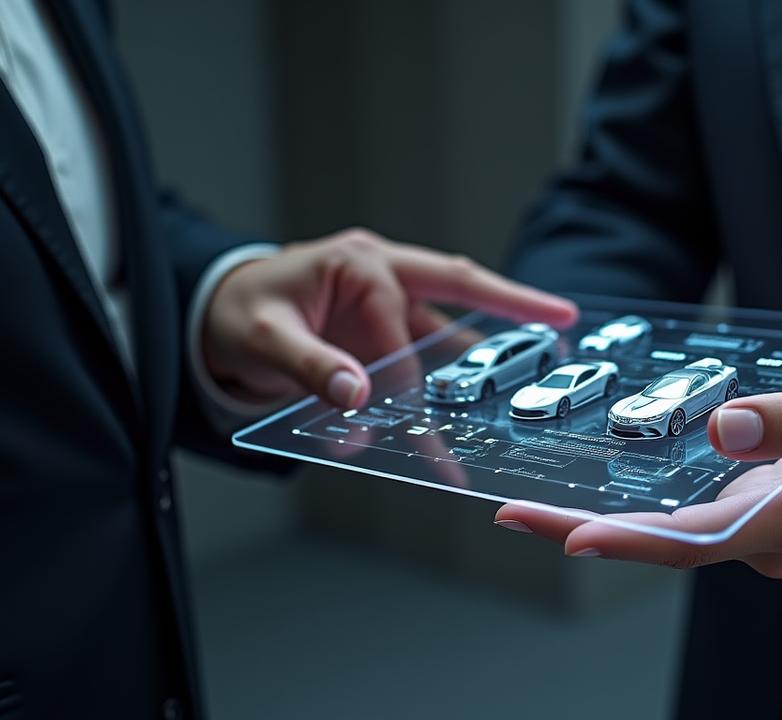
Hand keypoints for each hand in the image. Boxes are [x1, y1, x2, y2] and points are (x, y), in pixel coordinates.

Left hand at [202, 228, 577, 407]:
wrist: (218, 309)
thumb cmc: (235, 312)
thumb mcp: (260, 337)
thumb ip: (308, 365)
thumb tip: (356, 394)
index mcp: (355, 261)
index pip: (396, 321)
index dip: (406, 373)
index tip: (414, 418)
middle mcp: (380, 269)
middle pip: (458, 284)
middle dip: (512, 302)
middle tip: (563, 316)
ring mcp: (387, 294)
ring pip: (451, 317)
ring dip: (486, 345)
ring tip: (532, 366)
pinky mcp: (385, 320)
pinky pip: (429, 343)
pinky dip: (450, 368)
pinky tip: (475, 392)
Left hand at [495, 368, 781, 576]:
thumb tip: (724, 427)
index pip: (684, 540)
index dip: (619, 537)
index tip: (560, 532)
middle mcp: (769, 541)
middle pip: (661, 544)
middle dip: (584, 529)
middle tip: (510, 513)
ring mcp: (767, 533)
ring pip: (672, 535)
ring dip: (606, 522)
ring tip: (537, 504)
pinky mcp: (767, 517)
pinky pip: (693, 520)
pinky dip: (644, 510)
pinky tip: (609, 494)